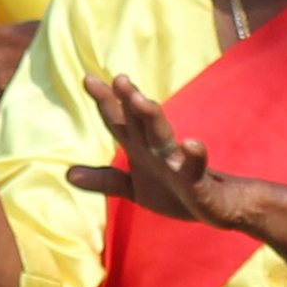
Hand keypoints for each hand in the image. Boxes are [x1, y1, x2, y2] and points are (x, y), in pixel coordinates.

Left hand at [64, 70, 266, 231]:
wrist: (218, 208)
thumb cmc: (176, 193)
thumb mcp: (135, 188)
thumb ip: (105, 179)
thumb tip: (68, 174)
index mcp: (142, 149)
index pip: (120, 121)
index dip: (105, 101)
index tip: (89, 78)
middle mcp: (158, 150)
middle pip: (140, 122)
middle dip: (129, 100)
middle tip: (119, 79)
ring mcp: (179, 164)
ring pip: (164, 137)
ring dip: (153, 118)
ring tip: (141, 100)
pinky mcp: (198, 183)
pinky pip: (196, 169)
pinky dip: (195, 156)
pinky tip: (192, 144)